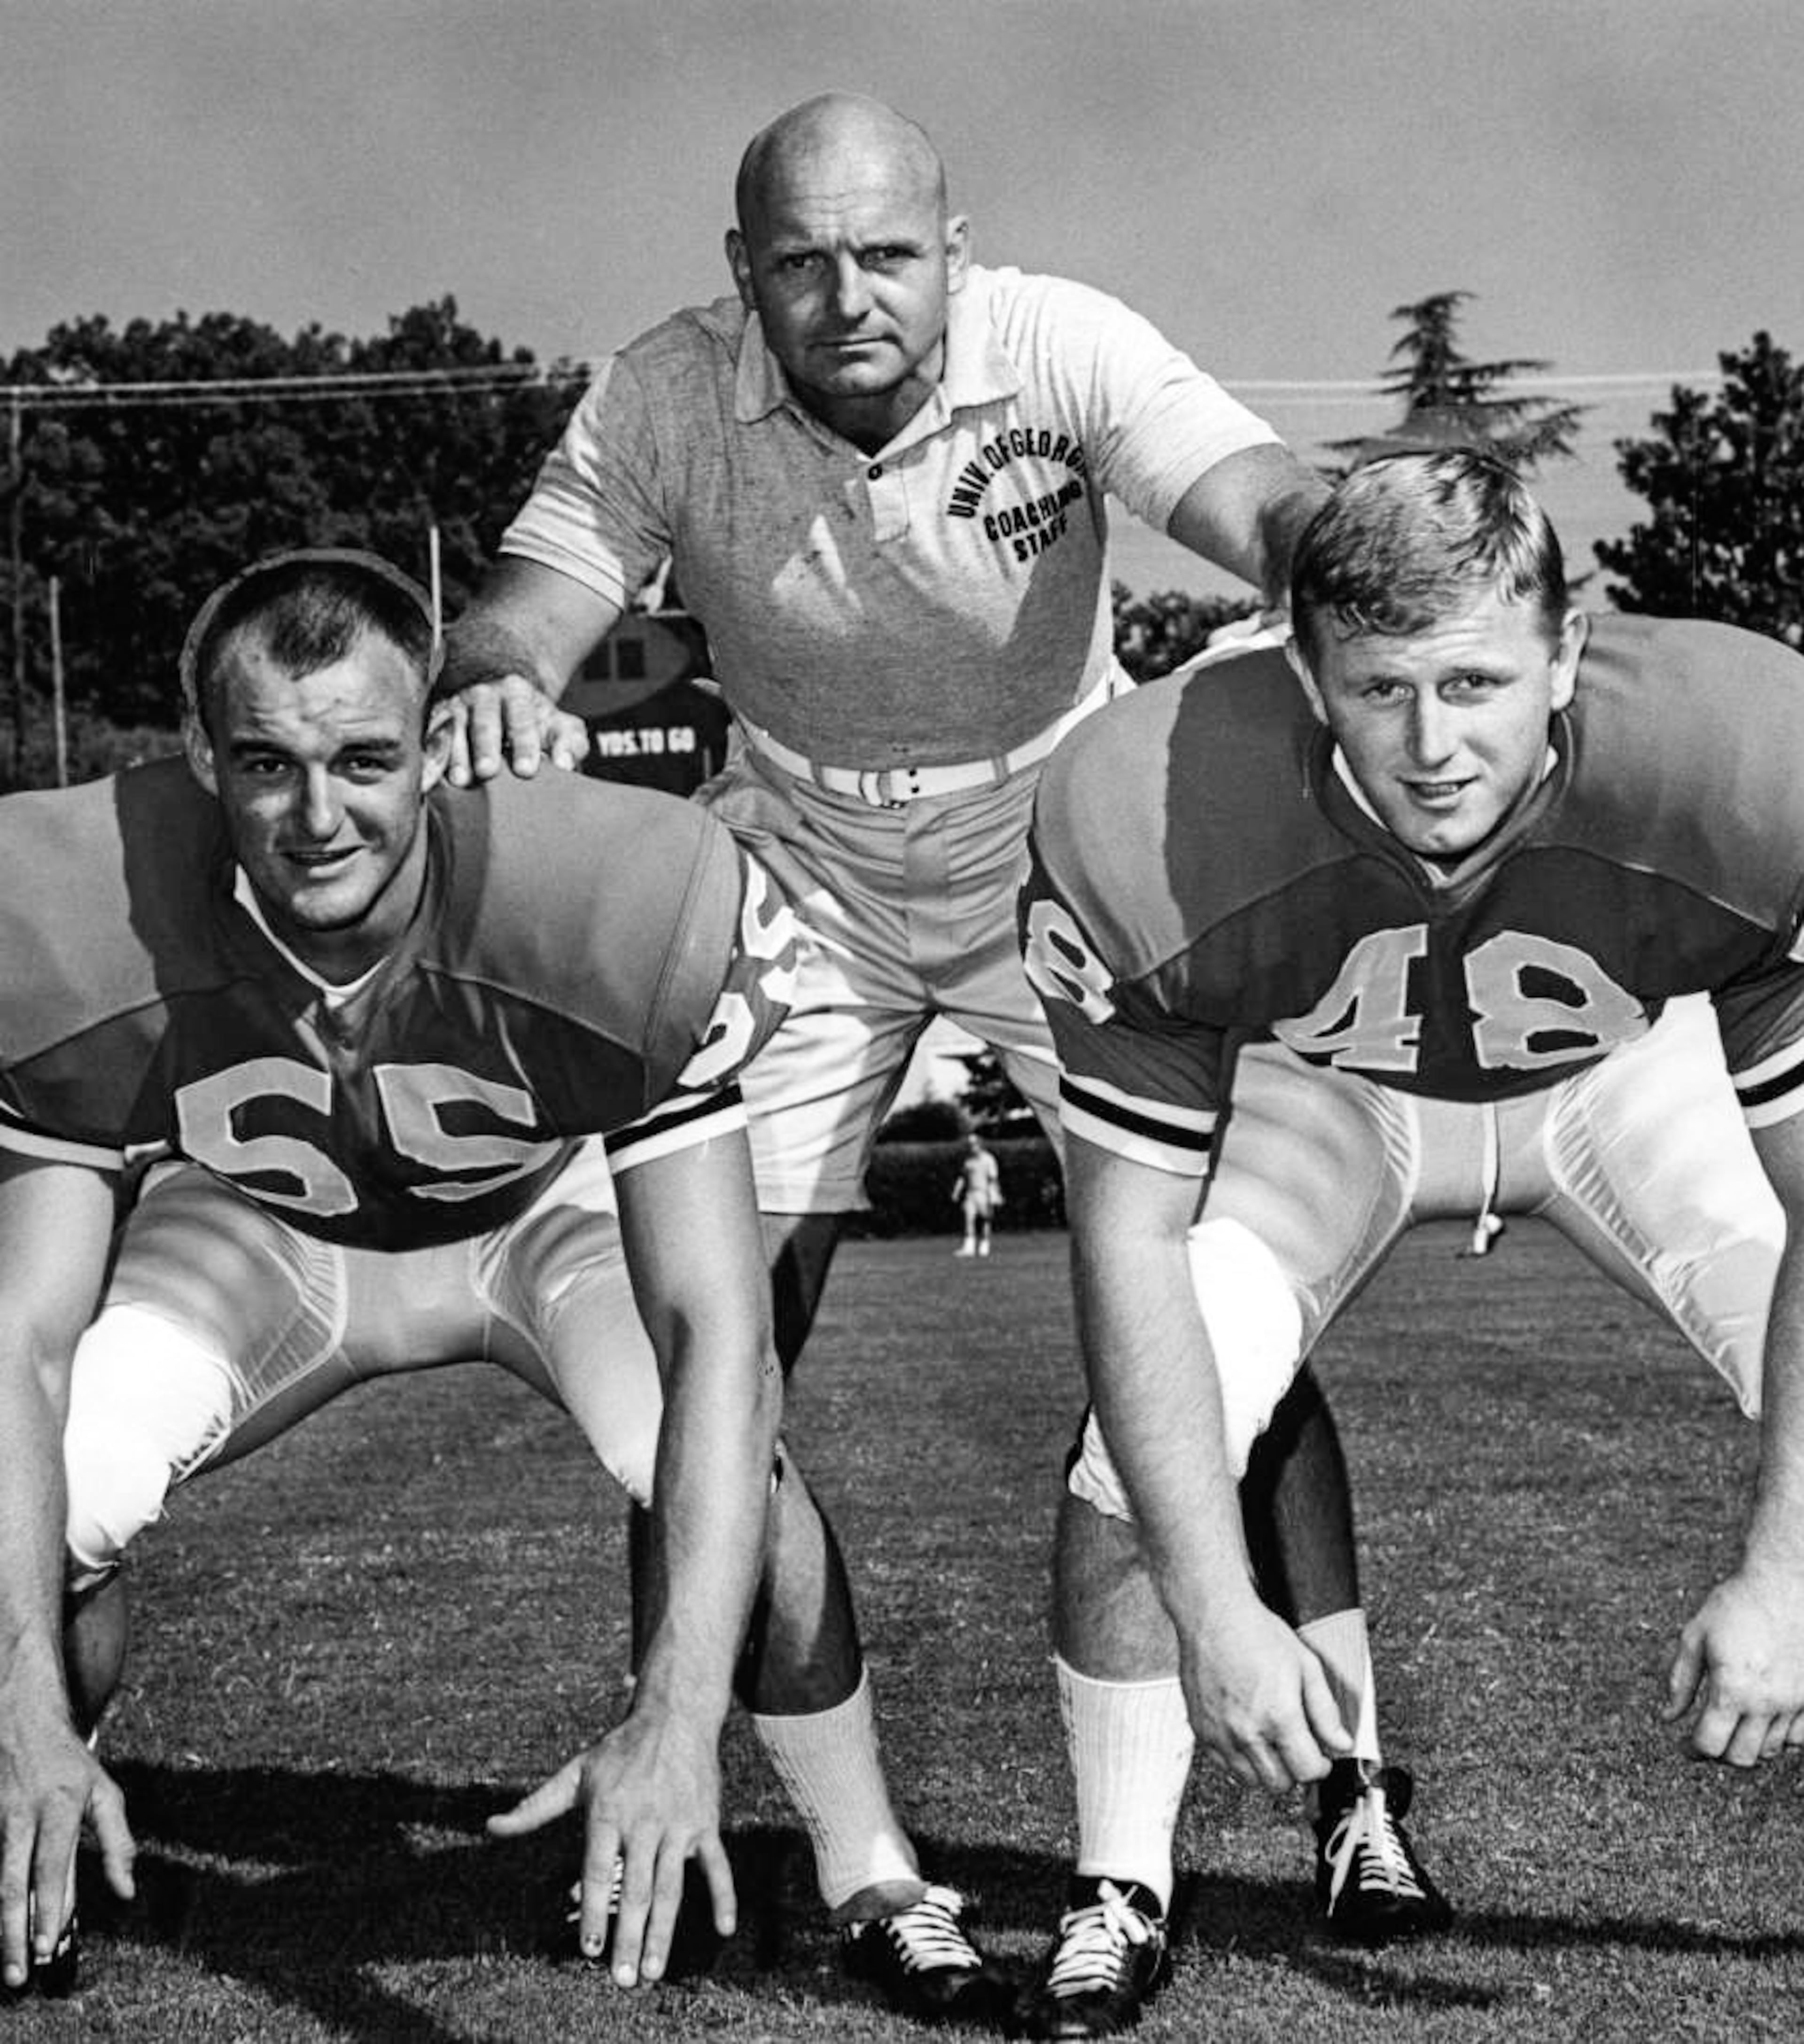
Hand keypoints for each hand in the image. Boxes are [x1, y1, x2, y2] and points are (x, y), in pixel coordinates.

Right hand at [0, 1718, 134, 1989]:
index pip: (52, 1867)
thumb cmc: (70, 1766)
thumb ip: (118, 1842)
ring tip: (10, 1967)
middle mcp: (23, 1817)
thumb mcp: (105, 1793)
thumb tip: (127, 1892)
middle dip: (15, 1933)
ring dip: (2, 1928)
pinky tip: (1, 1932)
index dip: (50, 1907)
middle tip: (21, 1975)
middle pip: (13, 1883)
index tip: (50, 1945)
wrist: (21, 1722)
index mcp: (61, 1807)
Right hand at [443, 676, 588, 786]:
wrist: (504, 701)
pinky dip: (430, 755)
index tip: (527, 770)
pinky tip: (430, 775)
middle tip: (488, 771)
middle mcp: (484, 695)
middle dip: (486, 746)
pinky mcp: (437, 720)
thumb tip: (566, 764)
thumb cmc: (535, 723)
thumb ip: (570, 743)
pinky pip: (430, 736)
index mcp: (517, 693)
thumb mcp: (559, 727)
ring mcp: (457, 706)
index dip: (524, 744)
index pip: (521, 718)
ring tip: (460, 780)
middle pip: (485, 721)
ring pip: (454, 727)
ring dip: (455, 754)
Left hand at [486, 1711, 730, 1986]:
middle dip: (628, 1936)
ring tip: (654, 1970)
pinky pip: (717, 1865)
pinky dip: (723, 1896)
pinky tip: (724, 1929)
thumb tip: (491, 1828)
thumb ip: (535, 1807)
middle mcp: (644, 1821)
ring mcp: (678, 1823)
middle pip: (635, 1888)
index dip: (594, 1910)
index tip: (589, 1949)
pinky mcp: (706, 1823)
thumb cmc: (619, 1750)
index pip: (597, 1870)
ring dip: (663, 1931)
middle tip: (623, 1980)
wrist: (674, 1715)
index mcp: (608, 1812)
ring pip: (671, 1886)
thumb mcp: (575, 1774)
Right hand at [1176, 1599, 1351, 1793]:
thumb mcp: (1306, 1666)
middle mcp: (1247, 1732)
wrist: (1213, 1616)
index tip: (1321, 1757)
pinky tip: (1247, 1734)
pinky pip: (1223, 1764)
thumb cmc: (1257, 1633)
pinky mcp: (1200, 1730)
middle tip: (1297, 1748)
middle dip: (1294, 1771)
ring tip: (1271, 1741)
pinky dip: (1238, 1758)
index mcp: (1278, 1717)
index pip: (1307, 1771)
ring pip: (1250, 1780)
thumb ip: (1325, 1711)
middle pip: (1278, 1784)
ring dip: (1266, 1768)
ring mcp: (1220, 1733)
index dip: (1321, 1766)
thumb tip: (1340, 1742)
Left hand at [1665, 1567, 1803, 1765]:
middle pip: (1741, 1757)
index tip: (1684, 1746)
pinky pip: (1796, 1738)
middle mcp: (1766, 1703)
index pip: (1710, 1744)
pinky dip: (1778, 1737)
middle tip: (1707, 1738)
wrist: (1785, 1584)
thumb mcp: (1695, 1636)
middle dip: (1719, 1753)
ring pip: (1769, 1750)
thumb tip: (1668, 1717)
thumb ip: (1680, 1681)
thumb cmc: (1735, 1605)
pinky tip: (1762, 1718)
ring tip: (1732, 1724)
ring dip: (1747, 1745)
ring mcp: (1794, 1703)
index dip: (1692, 1751)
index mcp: (1732, 1689)